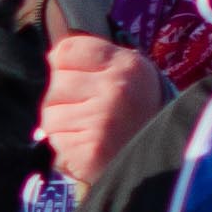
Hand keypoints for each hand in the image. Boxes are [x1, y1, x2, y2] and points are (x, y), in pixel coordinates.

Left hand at [37, 31, 167, 194]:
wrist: (161, 160)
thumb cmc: (137, 115)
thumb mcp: (129, 76)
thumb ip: (94, 62)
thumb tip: (50, 58)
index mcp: (125, 64)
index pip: (66, 51)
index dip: (63, 67)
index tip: (75, 79)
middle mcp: (114, 88)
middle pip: (55, 83)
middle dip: (61, 99)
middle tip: (86, 112)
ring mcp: (101, 120)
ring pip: (49, 114)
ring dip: (61, 126)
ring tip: (88, 132)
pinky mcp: (88, 151)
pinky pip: (54, 141)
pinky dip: (63, 147)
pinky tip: (86, 149)